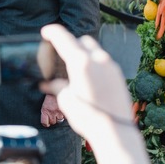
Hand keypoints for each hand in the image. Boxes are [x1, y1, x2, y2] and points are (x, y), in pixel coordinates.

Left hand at [39, 94, 63, 126]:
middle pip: (53, 122)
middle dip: (53, 119)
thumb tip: (47, 123)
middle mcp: (52, 112)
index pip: (44, 123)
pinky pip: (65, 117)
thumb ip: (45, 112)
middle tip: (54, 114)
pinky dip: (65, 114)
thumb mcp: (45, 104)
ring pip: (60, 120)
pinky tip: (63, 110)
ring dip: (59, 117)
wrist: (57, 88)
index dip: (46, 124)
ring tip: (59, 111)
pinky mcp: (66, 110)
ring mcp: (59, 112)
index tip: (48, 123)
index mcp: (45, 110)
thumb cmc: (50, 97)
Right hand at [40, 24, 152, 163]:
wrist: (115, 131)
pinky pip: (104, 62)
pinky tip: (90, 79)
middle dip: (71, 43)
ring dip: (84, 54)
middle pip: (82, 40)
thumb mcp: (66, 100)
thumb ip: (58, 86)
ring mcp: (111, 66)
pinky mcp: (118, 75)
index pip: (63, 37)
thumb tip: (49, 84)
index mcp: (81, 62)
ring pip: (95, 50)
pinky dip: (95, 64)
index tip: (46, 32)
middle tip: (61, 54)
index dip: (52, 32)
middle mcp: (98, 59)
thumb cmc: (88, 117)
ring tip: (76, 69)